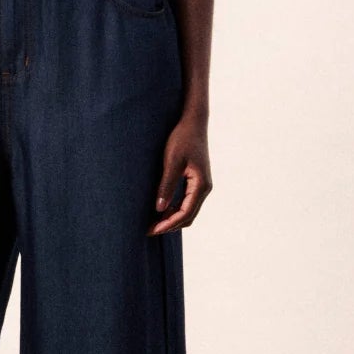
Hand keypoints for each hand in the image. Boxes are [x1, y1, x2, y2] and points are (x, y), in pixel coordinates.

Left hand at [147, 110, 211, 233]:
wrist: (193, 122)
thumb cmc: (182, 138)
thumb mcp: (171, 161)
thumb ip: (166, 185)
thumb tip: (159, 209)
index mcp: (201, 185)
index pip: (185, 213)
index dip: (168, 224)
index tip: (152, 230)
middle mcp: (205, 188)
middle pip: (188, 216)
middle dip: (170, 225)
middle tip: (149, 230)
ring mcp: (202, 185)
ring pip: (188, 211)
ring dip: (172, 219)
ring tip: (153, 222)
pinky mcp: (197, 181)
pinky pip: (187, 202)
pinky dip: (175, 209)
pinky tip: (161, 210)